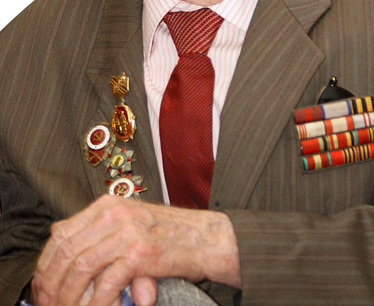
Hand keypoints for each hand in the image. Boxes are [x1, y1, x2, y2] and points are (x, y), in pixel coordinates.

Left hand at [32, 195, 240, 305]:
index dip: (46, 262)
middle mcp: (114, 214)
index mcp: (108, 204)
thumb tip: (57, 234)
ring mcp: (127, 232)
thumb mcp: (129, 220)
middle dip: (52, 284)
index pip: (62, 232)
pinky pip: (105, 283)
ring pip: (80, 268)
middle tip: (49, 304)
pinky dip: (96, 303)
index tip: (42, 285)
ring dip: (70, 297)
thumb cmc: (168, 234)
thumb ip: (98, 226)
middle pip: (66, 251)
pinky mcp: (139, 253)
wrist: (206, 238)